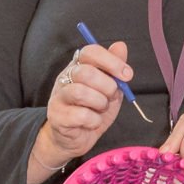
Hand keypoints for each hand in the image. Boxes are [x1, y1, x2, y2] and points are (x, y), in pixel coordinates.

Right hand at [33, 40, 130, 177]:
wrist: (75, 138)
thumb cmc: (92, 110)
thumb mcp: (109, 88)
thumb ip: (115, 68)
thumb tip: (121, 46)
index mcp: (78, 66)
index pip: (90, 52)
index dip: (111, 61)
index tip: (127, 75)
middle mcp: (65, 78)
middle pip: (86, 72)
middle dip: (107, 86)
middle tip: (111, 96)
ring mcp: (59, 97)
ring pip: (81, 92)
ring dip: (100, 103)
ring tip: (101, 109)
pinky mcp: (56, 116)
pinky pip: (80, 115)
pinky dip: (94, 120)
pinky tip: (92, 122)